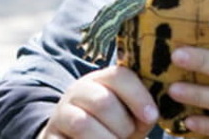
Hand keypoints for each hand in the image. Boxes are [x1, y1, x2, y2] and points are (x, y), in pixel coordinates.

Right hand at [39, 66, 159, 138]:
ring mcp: (61, 113)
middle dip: (122, 125)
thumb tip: (158, 107)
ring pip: (83, 124)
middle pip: (102, 101)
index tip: (151, 117)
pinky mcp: (50, 135)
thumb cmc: (114, 127)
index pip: (119, 76)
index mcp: (101, 80)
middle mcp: (78, 91)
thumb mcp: (131, 116)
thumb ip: (144, 110)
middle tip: (126, 136)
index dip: (138, 96)